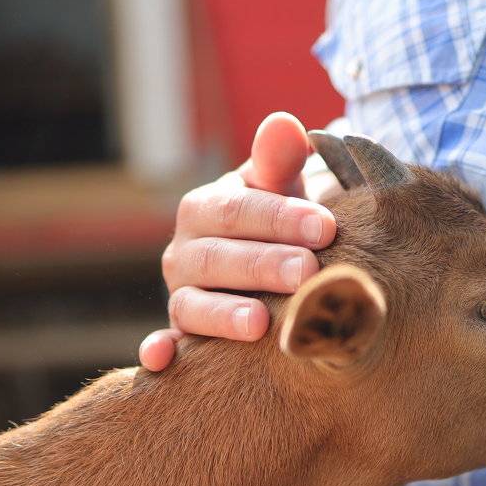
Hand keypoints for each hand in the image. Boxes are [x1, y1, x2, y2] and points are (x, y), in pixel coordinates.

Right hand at [139, 112, 339, 370]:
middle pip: (217, 259)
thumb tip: (285, 124)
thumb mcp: (281, 187)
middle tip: (309, 272)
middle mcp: (183, 253)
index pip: (239, 210)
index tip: (326, 226)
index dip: (281, 217)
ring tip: (261, 324)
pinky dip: (159, 351)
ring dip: (223, 314)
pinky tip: (166, 361)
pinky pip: (165, 344)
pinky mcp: (182, 336)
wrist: (270, 258)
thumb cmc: (280, 219)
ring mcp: (180, 296)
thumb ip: (280, 160)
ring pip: (193, 305)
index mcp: (204, 210)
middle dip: (263, 266)